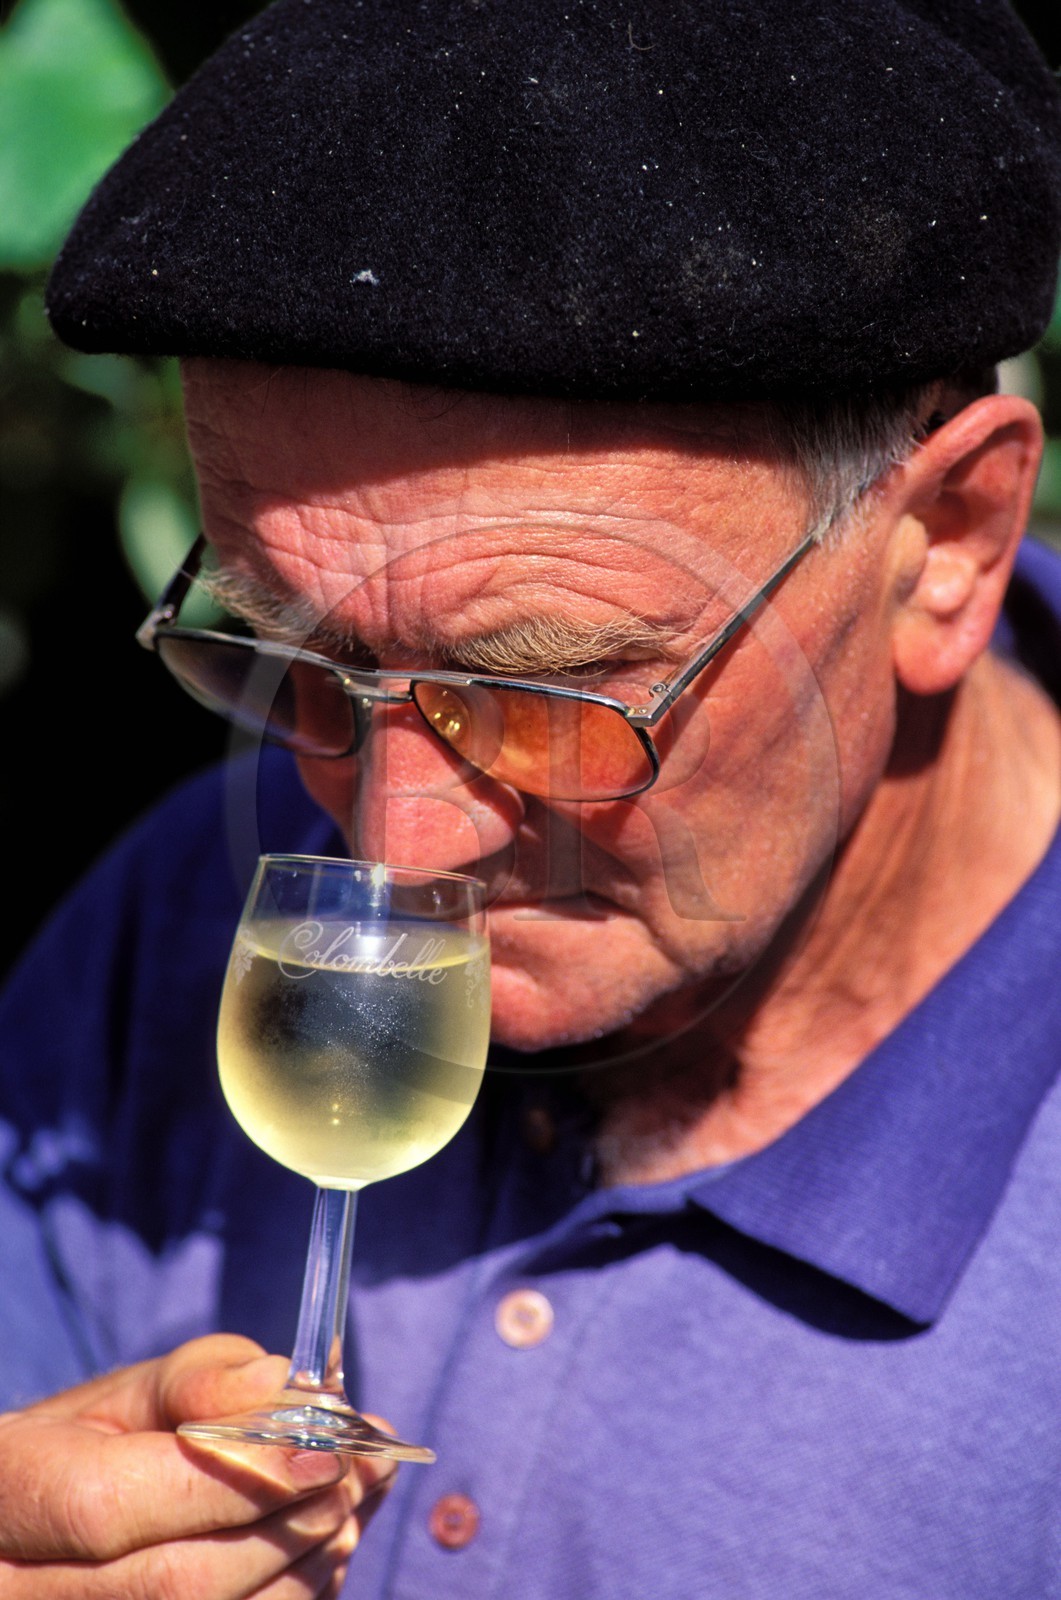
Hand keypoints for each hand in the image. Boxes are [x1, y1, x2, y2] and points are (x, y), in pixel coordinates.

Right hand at [0, 1334, 395, 1598]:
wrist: (38, 1535)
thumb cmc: (89, 1450)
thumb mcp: (130, 1396)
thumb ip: (203, 1382)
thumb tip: (281, 1385)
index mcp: (16, 1491)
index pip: (118, 1505)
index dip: (236, 1482)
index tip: (328, 1451)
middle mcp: (23, 1587)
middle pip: (176, 1579)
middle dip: (288, 1526)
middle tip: (363, 1475)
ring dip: (303, 1572)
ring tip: (353, 1508)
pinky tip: (319, 1556)